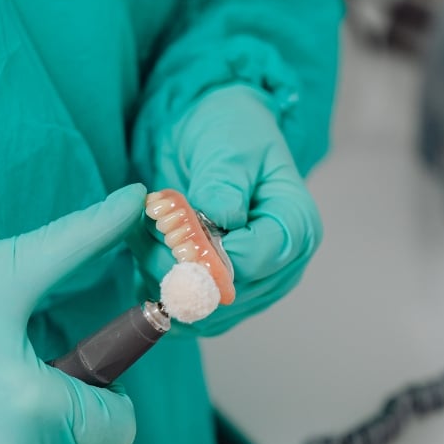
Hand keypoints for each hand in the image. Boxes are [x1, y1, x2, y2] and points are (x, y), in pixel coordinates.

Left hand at [134, 85, 321, 335]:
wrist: (212, 138)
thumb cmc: (231, 134)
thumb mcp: (228, 145)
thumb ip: (224, 182)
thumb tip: (221, 216)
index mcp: (297, 226)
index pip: (256, 260)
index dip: (208, 254)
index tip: (171, 230)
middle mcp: (282, 265)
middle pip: (225, 292)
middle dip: (176, 263)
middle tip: (150, 224)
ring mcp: (252, 286)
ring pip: (199, 308)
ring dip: (160, 273)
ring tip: (146, 229)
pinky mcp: (221, 295)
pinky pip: (185, 310)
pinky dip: (156, 285)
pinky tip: (145, 249)